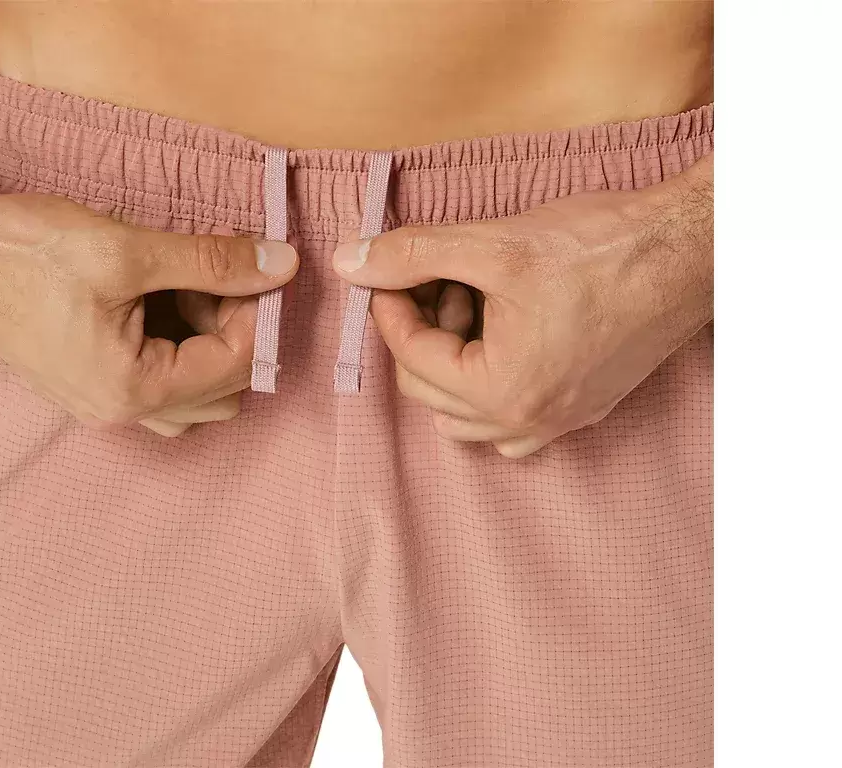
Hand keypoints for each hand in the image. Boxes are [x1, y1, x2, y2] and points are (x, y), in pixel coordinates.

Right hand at [0, 180, 297, 436]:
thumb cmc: (27, 251)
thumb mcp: (130, 250)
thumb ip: (215, 261)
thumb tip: (283, 264)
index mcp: (132, 389)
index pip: (234, 367)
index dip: (258, 316)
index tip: (261, 270)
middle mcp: (119, 411)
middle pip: (221, 394)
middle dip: (235, 336)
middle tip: (223, 280)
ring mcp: (102, 403)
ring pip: (192, 395)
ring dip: (207, 345)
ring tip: (188, 288)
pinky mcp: (90, 385)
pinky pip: (158, 383)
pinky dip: (176, 347)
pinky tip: (162, 298)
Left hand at [333, 156, 712, 456]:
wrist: (690, 251)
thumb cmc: (601, 248)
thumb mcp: (495, 244)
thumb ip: (414, 253)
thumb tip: (349, 260)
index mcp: (502, 391)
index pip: (411, 358)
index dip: (388, 308)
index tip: (385, 270)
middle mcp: (528, 422)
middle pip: (430, 392)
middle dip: (422, 333)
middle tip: (440, 282)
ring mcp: (559, 423)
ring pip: (467, 417)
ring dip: (451, 366)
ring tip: (472, 309)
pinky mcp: (584, 409)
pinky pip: (512, 423)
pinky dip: (490, 389)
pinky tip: (503, 338)